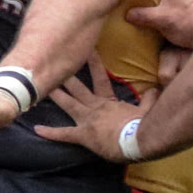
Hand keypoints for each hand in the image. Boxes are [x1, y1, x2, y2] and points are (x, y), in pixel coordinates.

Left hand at [33, 66, 151, 160]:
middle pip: (77, 88)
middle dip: (65, 76)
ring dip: (55, 95)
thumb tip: (155, 89)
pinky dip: (50, 133)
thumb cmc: (142, 127)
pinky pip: (64, 134)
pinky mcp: (83, 135)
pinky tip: (37, 129)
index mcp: (109, 102)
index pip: (101, 78)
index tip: (88, 51)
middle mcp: (94, 107)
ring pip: (68, 104)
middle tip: (52, 63)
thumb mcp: (148, 111)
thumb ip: (149, 99)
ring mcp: (87, 120)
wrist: (136, 142)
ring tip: (40, 86)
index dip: (95, 64)